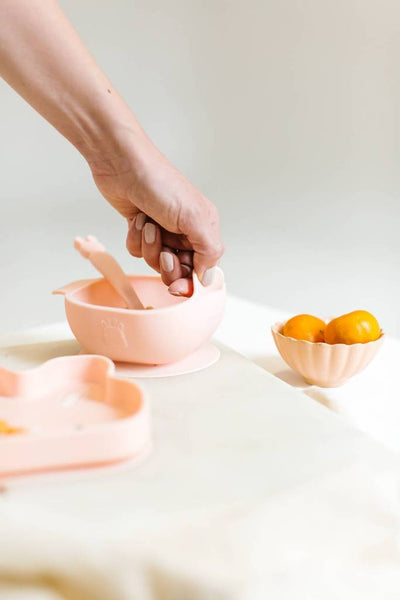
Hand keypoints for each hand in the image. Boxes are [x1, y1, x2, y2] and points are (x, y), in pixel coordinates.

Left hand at [90, 132, 223, 295]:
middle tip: (163, 252)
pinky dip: (135, 239)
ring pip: (156, 261)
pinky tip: (137, 220)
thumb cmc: (159, 182)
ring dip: (149, 247)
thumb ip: (208, 250)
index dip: (189, 281)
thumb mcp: (193, 217)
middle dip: (167, 264)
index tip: (177, 286)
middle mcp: (185, 231)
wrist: (121, 164)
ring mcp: (163, 230)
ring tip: (149, 224)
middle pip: (179, 270)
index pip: (203, 268)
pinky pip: (138, 251)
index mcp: (204, 228)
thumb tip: (210, 278)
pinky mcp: (141, 230)